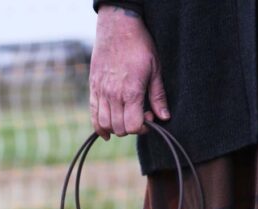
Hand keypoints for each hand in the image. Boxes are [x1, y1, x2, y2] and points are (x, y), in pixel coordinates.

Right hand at [90, 6, 169, 138]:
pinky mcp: (94, 89)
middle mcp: (114, 95)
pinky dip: (99, 127)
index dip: (142, 127)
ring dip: (116, 128)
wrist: (118, 27)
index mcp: (131, 91)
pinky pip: (93, 115)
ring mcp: (101, 92)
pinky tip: (107, 132)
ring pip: (105, 124)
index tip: (148, 117)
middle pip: (119, 128)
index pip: (132, 126)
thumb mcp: (155, 69)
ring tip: (125, 118)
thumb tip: (164, 117)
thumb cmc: (139, 46)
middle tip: (138, 116)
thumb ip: (158, 96)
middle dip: (131, 128)